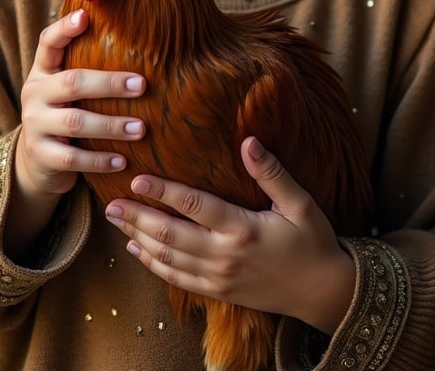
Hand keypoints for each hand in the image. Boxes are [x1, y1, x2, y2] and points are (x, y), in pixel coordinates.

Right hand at [5, 9, 145, 259]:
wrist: (37, 162)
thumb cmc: (66, 113)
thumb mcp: (69, 88)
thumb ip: (89, 67)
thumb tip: (142, 40)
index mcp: (43, 71)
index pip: (48, 42)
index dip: (65, 28)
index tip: (86, 16)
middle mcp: (34, 93)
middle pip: (72, 82)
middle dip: (109, 83)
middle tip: (142, 85)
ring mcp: (34, 124)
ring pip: (75, 122)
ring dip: (111, 126)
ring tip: (141, 128)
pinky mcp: (40, 155)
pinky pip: (73, 158)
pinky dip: (100, 160)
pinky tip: (123, 161)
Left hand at [104, 137, 354, 332]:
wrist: (323, 291)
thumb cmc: (313, 240)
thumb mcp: (300, 203)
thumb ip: (272, 173)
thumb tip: (249, 141)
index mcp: (243, 230)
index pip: (194, 206)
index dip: (163, 191)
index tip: (137, 177)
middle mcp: (225, 256)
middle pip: (170, 235)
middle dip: (137, 217)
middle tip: (111, 202)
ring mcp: (219, 278)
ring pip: (168, 258)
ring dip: (139, 238)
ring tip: (116, 221)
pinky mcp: (218, 293)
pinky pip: (177, 280)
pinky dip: (153, 265)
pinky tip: (137, 250)